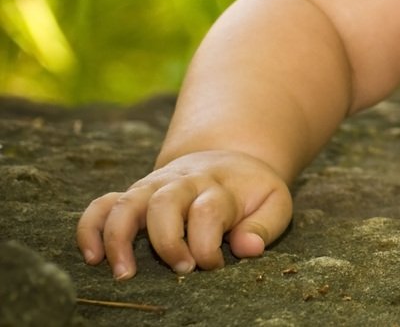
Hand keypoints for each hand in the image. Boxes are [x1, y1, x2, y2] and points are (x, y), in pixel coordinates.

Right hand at [76, 150, 292, 279]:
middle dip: (168, 241)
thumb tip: (248, 248)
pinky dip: (92, 227)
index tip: (215, 264)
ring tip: (124, 273)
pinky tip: (93, 257)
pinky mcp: (135, 194)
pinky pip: (103, 204)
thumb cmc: (252, 192)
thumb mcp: (274, 203)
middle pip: (164, 202)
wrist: (230, 159)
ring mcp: (154, 186)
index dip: (209, 244)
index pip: (208, 210)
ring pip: (127, 202)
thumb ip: (265, 226)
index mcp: (219, 185)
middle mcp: (183, 182)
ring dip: (120, 238)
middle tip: (181, 269)